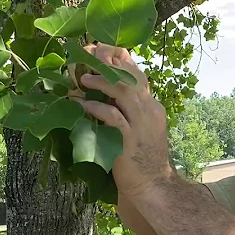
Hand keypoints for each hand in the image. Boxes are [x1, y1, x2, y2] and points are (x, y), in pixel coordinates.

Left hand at [69, 43, 172, 198]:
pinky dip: (95, 108)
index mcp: (152, 106)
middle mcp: (150, 110)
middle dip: (108, 62)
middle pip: (131, 76)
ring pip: (123, 91)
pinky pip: (112, 116)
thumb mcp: (138, 127)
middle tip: (88, 54)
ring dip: (101, 82)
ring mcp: (141, 124)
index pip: (138, 73)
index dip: (118, 59)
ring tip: (82, 79)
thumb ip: (126, 108)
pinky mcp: (130, 138)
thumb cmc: (141, 158)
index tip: (99, 50)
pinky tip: (81, 105)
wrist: (153, 185)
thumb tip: (104, 91)